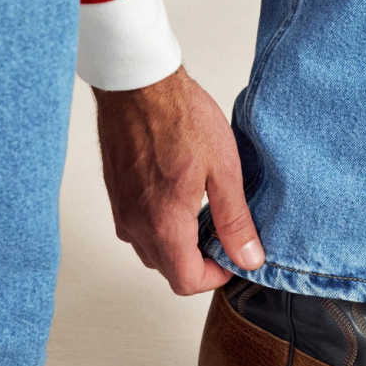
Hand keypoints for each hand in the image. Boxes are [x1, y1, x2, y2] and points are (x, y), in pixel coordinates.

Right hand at [93, 66, 264, 294]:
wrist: (138, 84)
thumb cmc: (180, 117)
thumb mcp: (224, 170)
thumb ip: (235, 221)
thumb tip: (249, 258)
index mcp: (165, 223)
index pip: (187, 282)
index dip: (216, 278)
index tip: (233, 257)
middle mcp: (136, 224)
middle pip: (168, 270)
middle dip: (198, 263)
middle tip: (223, 234)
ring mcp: (122, 210)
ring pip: (151, 251)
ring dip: (178, 246)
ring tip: (204, 216)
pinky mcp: (116, 195)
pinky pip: (137, 229)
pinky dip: (160, 228)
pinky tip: (181, 200)